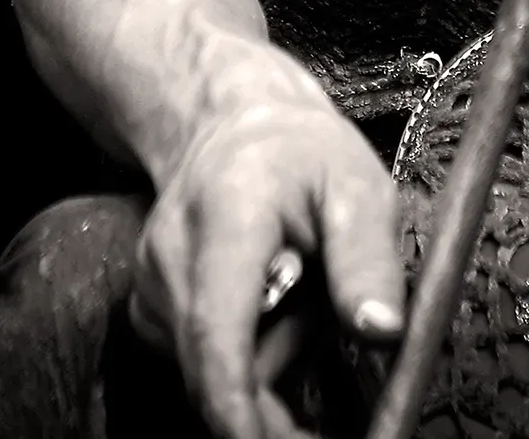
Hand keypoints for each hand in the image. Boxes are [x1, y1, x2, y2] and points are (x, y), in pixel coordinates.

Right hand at [129, 97, 404, 438]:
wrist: (234, 122)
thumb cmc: (301, 153)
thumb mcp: (358, 185)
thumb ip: (368, 258)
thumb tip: (380, 331)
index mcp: (227, 215)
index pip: (218, 330)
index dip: (239, 405)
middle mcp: (171, 253)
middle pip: (212, 367)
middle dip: (272, 393)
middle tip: (324, 346)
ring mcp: (150, 284)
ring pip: (207, 369)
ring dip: (265, 358)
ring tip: (298, 292)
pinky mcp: (147, 308)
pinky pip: (199, 360)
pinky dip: (242, 350)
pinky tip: (265, 302)